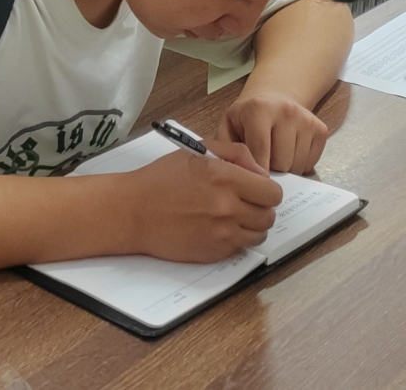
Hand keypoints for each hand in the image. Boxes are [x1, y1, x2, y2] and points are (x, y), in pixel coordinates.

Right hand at [119, 143, 280, 263]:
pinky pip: (240, 248)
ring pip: (260, 235)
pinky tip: (217, 228)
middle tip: (244, 203)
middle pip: (269, 215)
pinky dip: (234, 239)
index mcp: (225, 178)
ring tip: (232, 217)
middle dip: (261, 208)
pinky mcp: (214, 253)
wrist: (132, 211)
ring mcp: (222, 233)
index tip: (256, 189)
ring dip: (251, 226)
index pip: (273, 192)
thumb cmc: (160, 180)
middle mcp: (228, 207)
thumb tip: (261, 172)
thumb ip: (235, 154)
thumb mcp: (197, 152)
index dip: (267, 190)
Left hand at [219, 90, 330, 173]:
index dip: (256, 172)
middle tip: (263, 160)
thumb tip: (234, 175)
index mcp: (259, 109)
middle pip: (281, 163)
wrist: (274, 97)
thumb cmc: (247, 117)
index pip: (260, 151)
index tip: (251, 181)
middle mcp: (286, 111)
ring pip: (297, 166)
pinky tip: (290, 153)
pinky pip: (311, 163)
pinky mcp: (320, 129)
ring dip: (285, 169)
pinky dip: (299, 165)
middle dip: (271, 169)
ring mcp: (306, 119)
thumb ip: (226, 149)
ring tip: (275, 155)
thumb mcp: (228, 126)